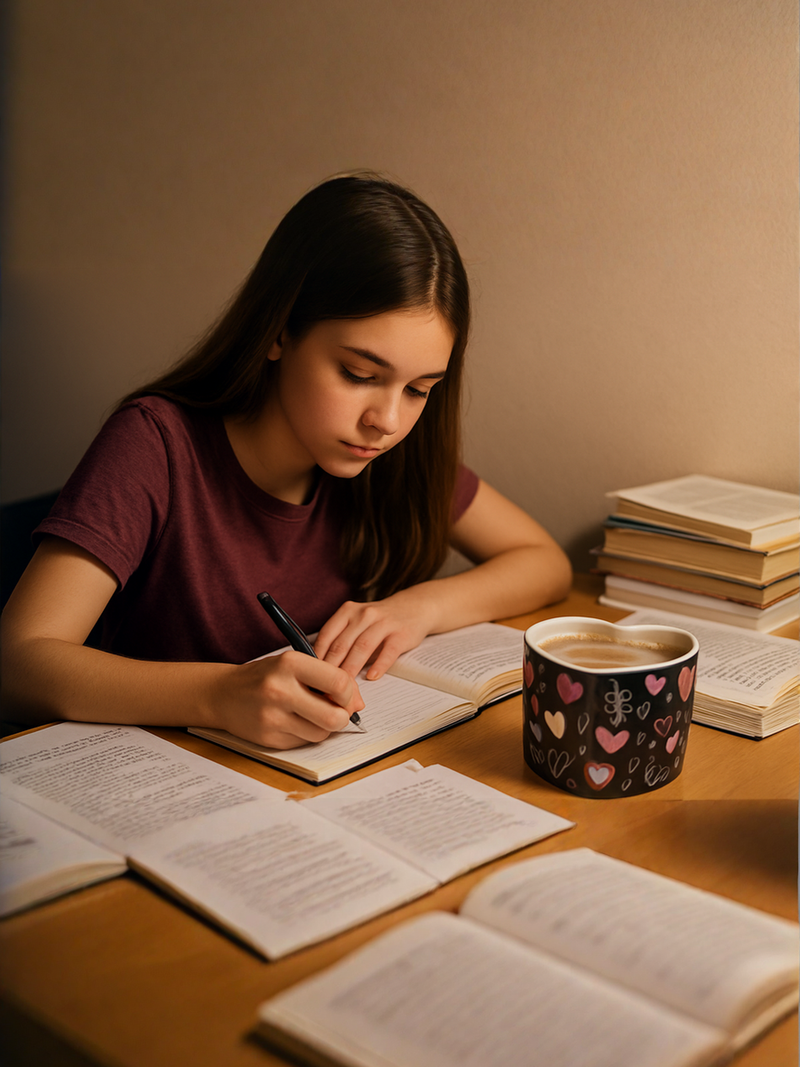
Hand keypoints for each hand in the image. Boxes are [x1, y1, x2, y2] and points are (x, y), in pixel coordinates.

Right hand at [213, 651, 363, 749]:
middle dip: (343, 716)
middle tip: (337, 711)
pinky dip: (306, 735)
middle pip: (335, 716)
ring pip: (322, 733)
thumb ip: (326, 679)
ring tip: (312, 715)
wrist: (222, 694)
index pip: (338, 682)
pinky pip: (304, 743)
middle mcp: (280, 689)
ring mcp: (273, 717)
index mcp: (290, 663)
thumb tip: (359, 705)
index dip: (350, 693)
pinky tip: (294, 722)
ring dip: (324, 727)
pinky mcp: (268, 738)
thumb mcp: (293, 665)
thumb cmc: (265, 677)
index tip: (346, 696)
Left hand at [314, 590, 438, 679]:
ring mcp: (383, 623)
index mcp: (348, 611)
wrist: (413, 608)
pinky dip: (378, 665)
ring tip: (345, 689)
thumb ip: (340, 639)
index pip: (327, 635)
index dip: (317, 658)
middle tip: (325, 688)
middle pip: (342, 644)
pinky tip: (372, 677)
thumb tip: (319, 669)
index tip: (312, 676)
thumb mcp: (356, 622)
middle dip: (332, 669)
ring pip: (362, 648)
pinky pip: (387, 652)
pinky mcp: (401, 634)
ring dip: (351, 669)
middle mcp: (364, 614)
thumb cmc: (379, 621)